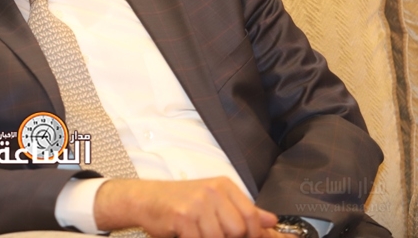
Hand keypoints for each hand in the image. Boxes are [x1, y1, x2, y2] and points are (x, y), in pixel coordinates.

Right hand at [94, 177, 279, 237]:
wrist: (146, 199)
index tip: (243, 237)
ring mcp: (197, 202)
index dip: (251, 234)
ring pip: (219, 237)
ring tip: (196, 232)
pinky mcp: (183, 216)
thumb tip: (271, 221)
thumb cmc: (179, 202)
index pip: (251, 215)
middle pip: (238, 229)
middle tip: (209, 232)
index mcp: (224, 186)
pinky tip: (186, 233)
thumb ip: (244, 211)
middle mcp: (212, 190)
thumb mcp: (215, 202)